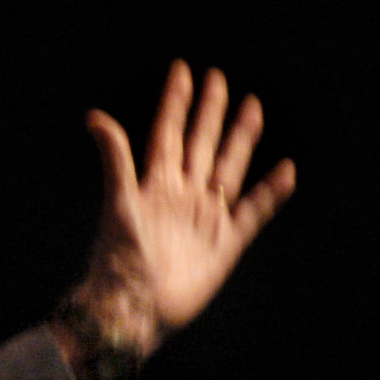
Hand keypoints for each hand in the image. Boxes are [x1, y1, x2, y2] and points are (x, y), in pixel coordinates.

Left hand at [66, 61, 296, 361]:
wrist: (133, 309)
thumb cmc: (119, 259)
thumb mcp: (118, 202)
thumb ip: (115, 159)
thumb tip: (95, 116)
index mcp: (155, 183)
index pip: (167, 132)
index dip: (175, 102)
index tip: (183, 70)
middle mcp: (181, 195)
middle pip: (200, 143)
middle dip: (209, 112)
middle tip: (219, 78)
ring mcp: (204, 217)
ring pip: (228, 168)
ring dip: (240, 139)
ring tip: (253, 107)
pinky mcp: (224, 245)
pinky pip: (252, 213)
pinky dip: (269, 193)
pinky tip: (285, 170)